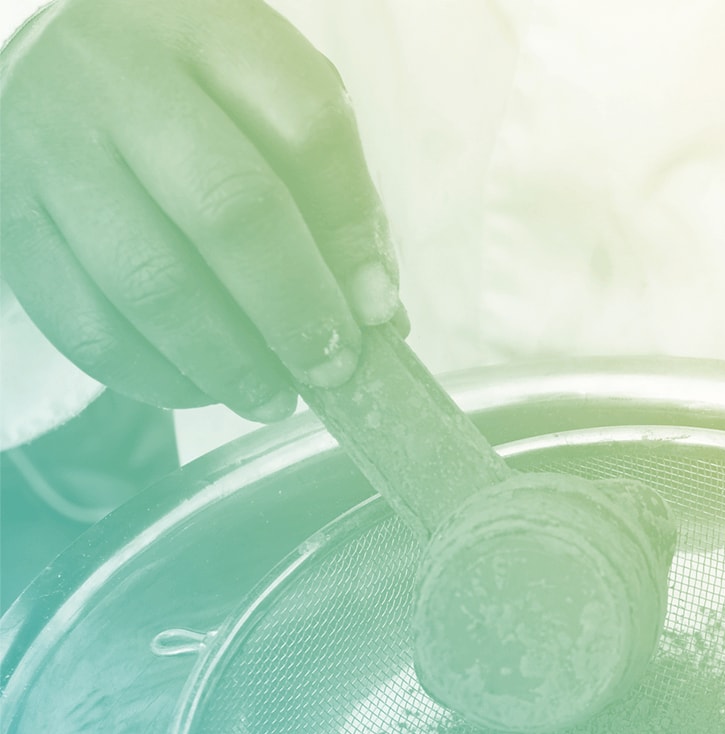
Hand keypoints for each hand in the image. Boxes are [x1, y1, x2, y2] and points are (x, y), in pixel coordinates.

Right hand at [0, 0, 403, 421]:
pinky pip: (90, 328)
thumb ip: (334, 202)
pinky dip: (160, 378)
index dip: (352, 230)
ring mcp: (52, 152)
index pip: (304, 123)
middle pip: (230, 206)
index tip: (379, 310)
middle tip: (332, 368)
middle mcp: (117, 80)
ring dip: (231, 363)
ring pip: (153, 283)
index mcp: (207, 33)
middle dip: (295, 310)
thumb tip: (377, 314)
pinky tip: (203, 386)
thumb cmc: (189, 107)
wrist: (47, 80)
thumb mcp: (268, 114)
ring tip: (276, 397)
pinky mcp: (15, 227)